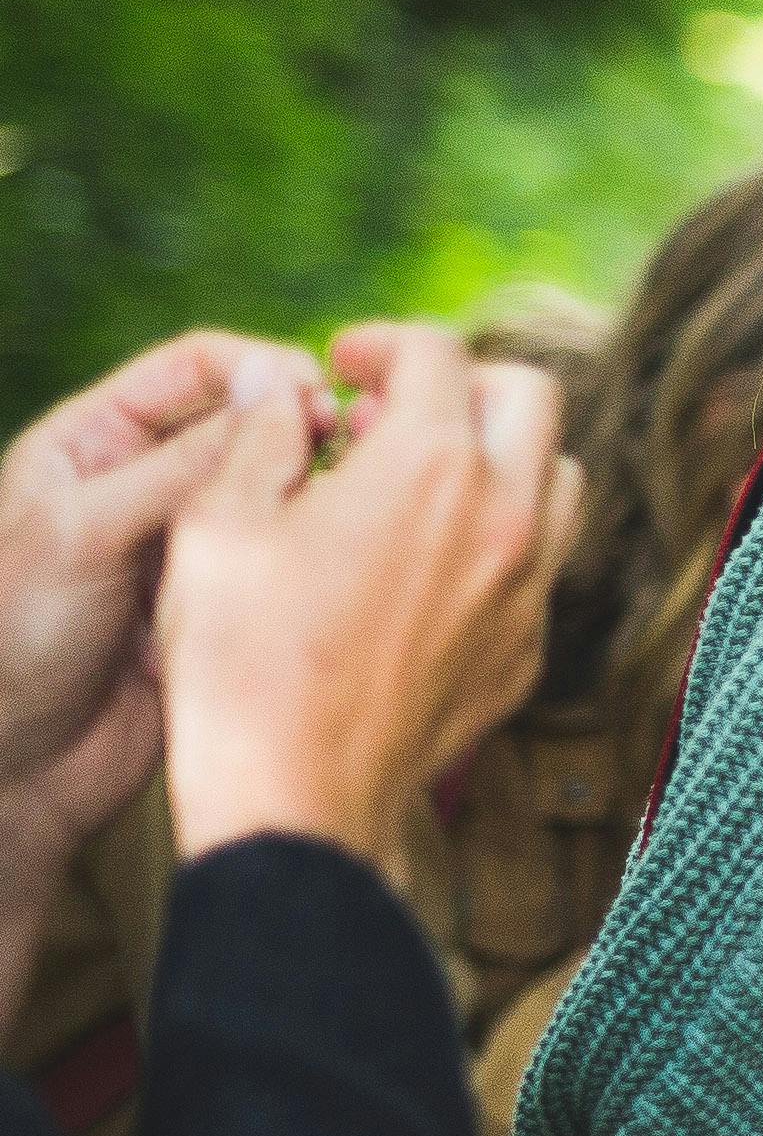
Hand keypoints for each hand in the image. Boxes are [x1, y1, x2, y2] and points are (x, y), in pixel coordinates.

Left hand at [0, 331, 315, 979]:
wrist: (15, 767)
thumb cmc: (15, 636)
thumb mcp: (85, 532)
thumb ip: (181, 462)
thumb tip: (279, 384)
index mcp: (96, 441)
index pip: (195, 367)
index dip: (261, 370)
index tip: (321, 392)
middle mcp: (145, 481)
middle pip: (246, 423)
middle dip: (301, 428)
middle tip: (355, 446)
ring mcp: (187, 542)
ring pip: (273, 489)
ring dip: (313, 490)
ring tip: (353, 504)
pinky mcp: (224, 601)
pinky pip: (282, 557)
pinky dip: (315, 550)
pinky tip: (344, 558)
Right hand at [156, 324, 576, 875]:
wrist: (296, 793)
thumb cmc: (241, 656)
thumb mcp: (218, 521)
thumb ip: (262, 433)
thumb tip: (285, 382)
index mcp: (431, 467)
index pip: (441, 354)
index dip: (385, 342)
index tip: (345, 363)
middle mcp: (506, 518)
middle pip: (531, 398)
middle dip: (461, 385)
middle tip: (384, 414)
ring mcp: (530, 589)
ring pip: (558, 478)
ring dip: (498, 457)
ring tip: (412, 480)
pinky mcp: (528, 650)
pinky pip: (542, 563)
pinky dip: (500, 536)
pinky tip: (426, 562)